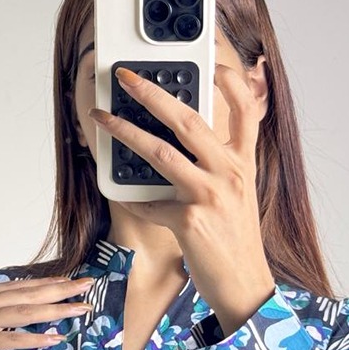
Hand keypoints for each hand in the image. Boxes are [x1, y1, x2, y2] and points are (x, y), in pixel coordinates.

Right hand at [0, 273, 92, 349]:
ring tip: (81, 309)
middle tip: (90, 286)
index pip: (22, 285)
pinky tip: (54, 338)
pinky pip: (9, 340)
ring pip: (25, 313)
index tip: (74, 278)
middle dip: (62, 290)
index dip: (50, 282)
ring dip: (56, 310)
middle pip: (30, 294)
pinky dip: (33, 338)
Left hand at [89, 65, 274, 337]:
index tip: (212, 63)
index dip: (231, 82)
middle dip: (152, 94)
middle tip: (127, 78)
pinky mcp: (190, 221)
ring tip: (102, 119)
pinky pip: (150, 203)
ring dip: (124, 132)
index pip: (246, 112)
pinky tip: (128, 198)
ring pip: (161, 152)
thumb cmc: (238, 243)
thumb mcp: (239, 197)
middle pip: (189, 120)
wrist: (246, 286)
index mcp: (243, 165)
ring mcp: (210, 196)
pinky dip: (135, 201)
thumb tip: (182, 146)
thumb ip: (219, 168)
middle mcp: (230, 174)